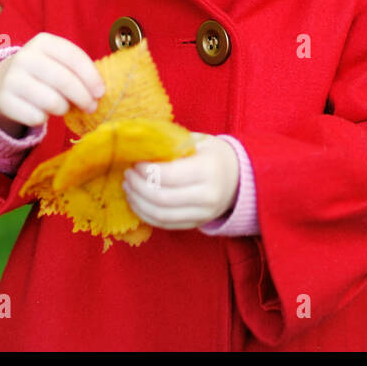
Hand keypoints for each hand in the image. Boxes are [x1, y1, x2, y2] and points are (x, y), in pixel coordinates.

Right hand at [0, 33, 105, 135]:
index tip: (101, 92)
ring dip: (64, 109)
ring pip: (52, 102)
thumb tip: (99, 92)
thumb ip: (78, 70)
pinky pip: (37, 117)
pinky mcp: (5, 100)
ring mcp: (12, 78)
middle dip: (83, 97)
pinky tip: (43, 112)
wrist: (4, 82)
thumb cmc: (43, 72)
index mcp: (43, 42)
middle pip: (65, 81)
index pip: (73, 57)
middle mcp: (25, 57)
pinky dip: (45, 119)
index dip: (91, 76)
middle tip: (91, 107)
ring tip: (64, 107)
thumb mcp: (57, 61)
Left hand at [122, 133, 239, 229]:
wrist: (239, 178)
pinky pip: (165, 224)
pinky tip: (137, 201)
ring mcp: (203, 214)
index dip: (145, 170)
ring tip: (128, 187)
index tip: (134, 162)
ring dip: (138, 202)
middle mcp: (207, 196)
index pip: (168, 175)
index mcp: (208, 170)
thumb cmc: (214, 155)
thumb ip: (171, 145)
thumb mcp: (198, 141)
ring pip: (161, 215)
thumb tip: (139, 146)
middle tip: (127, 174)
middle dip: (138, 186)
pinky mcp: (196, 224)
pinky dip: (146, 215)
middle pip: (161, 198)